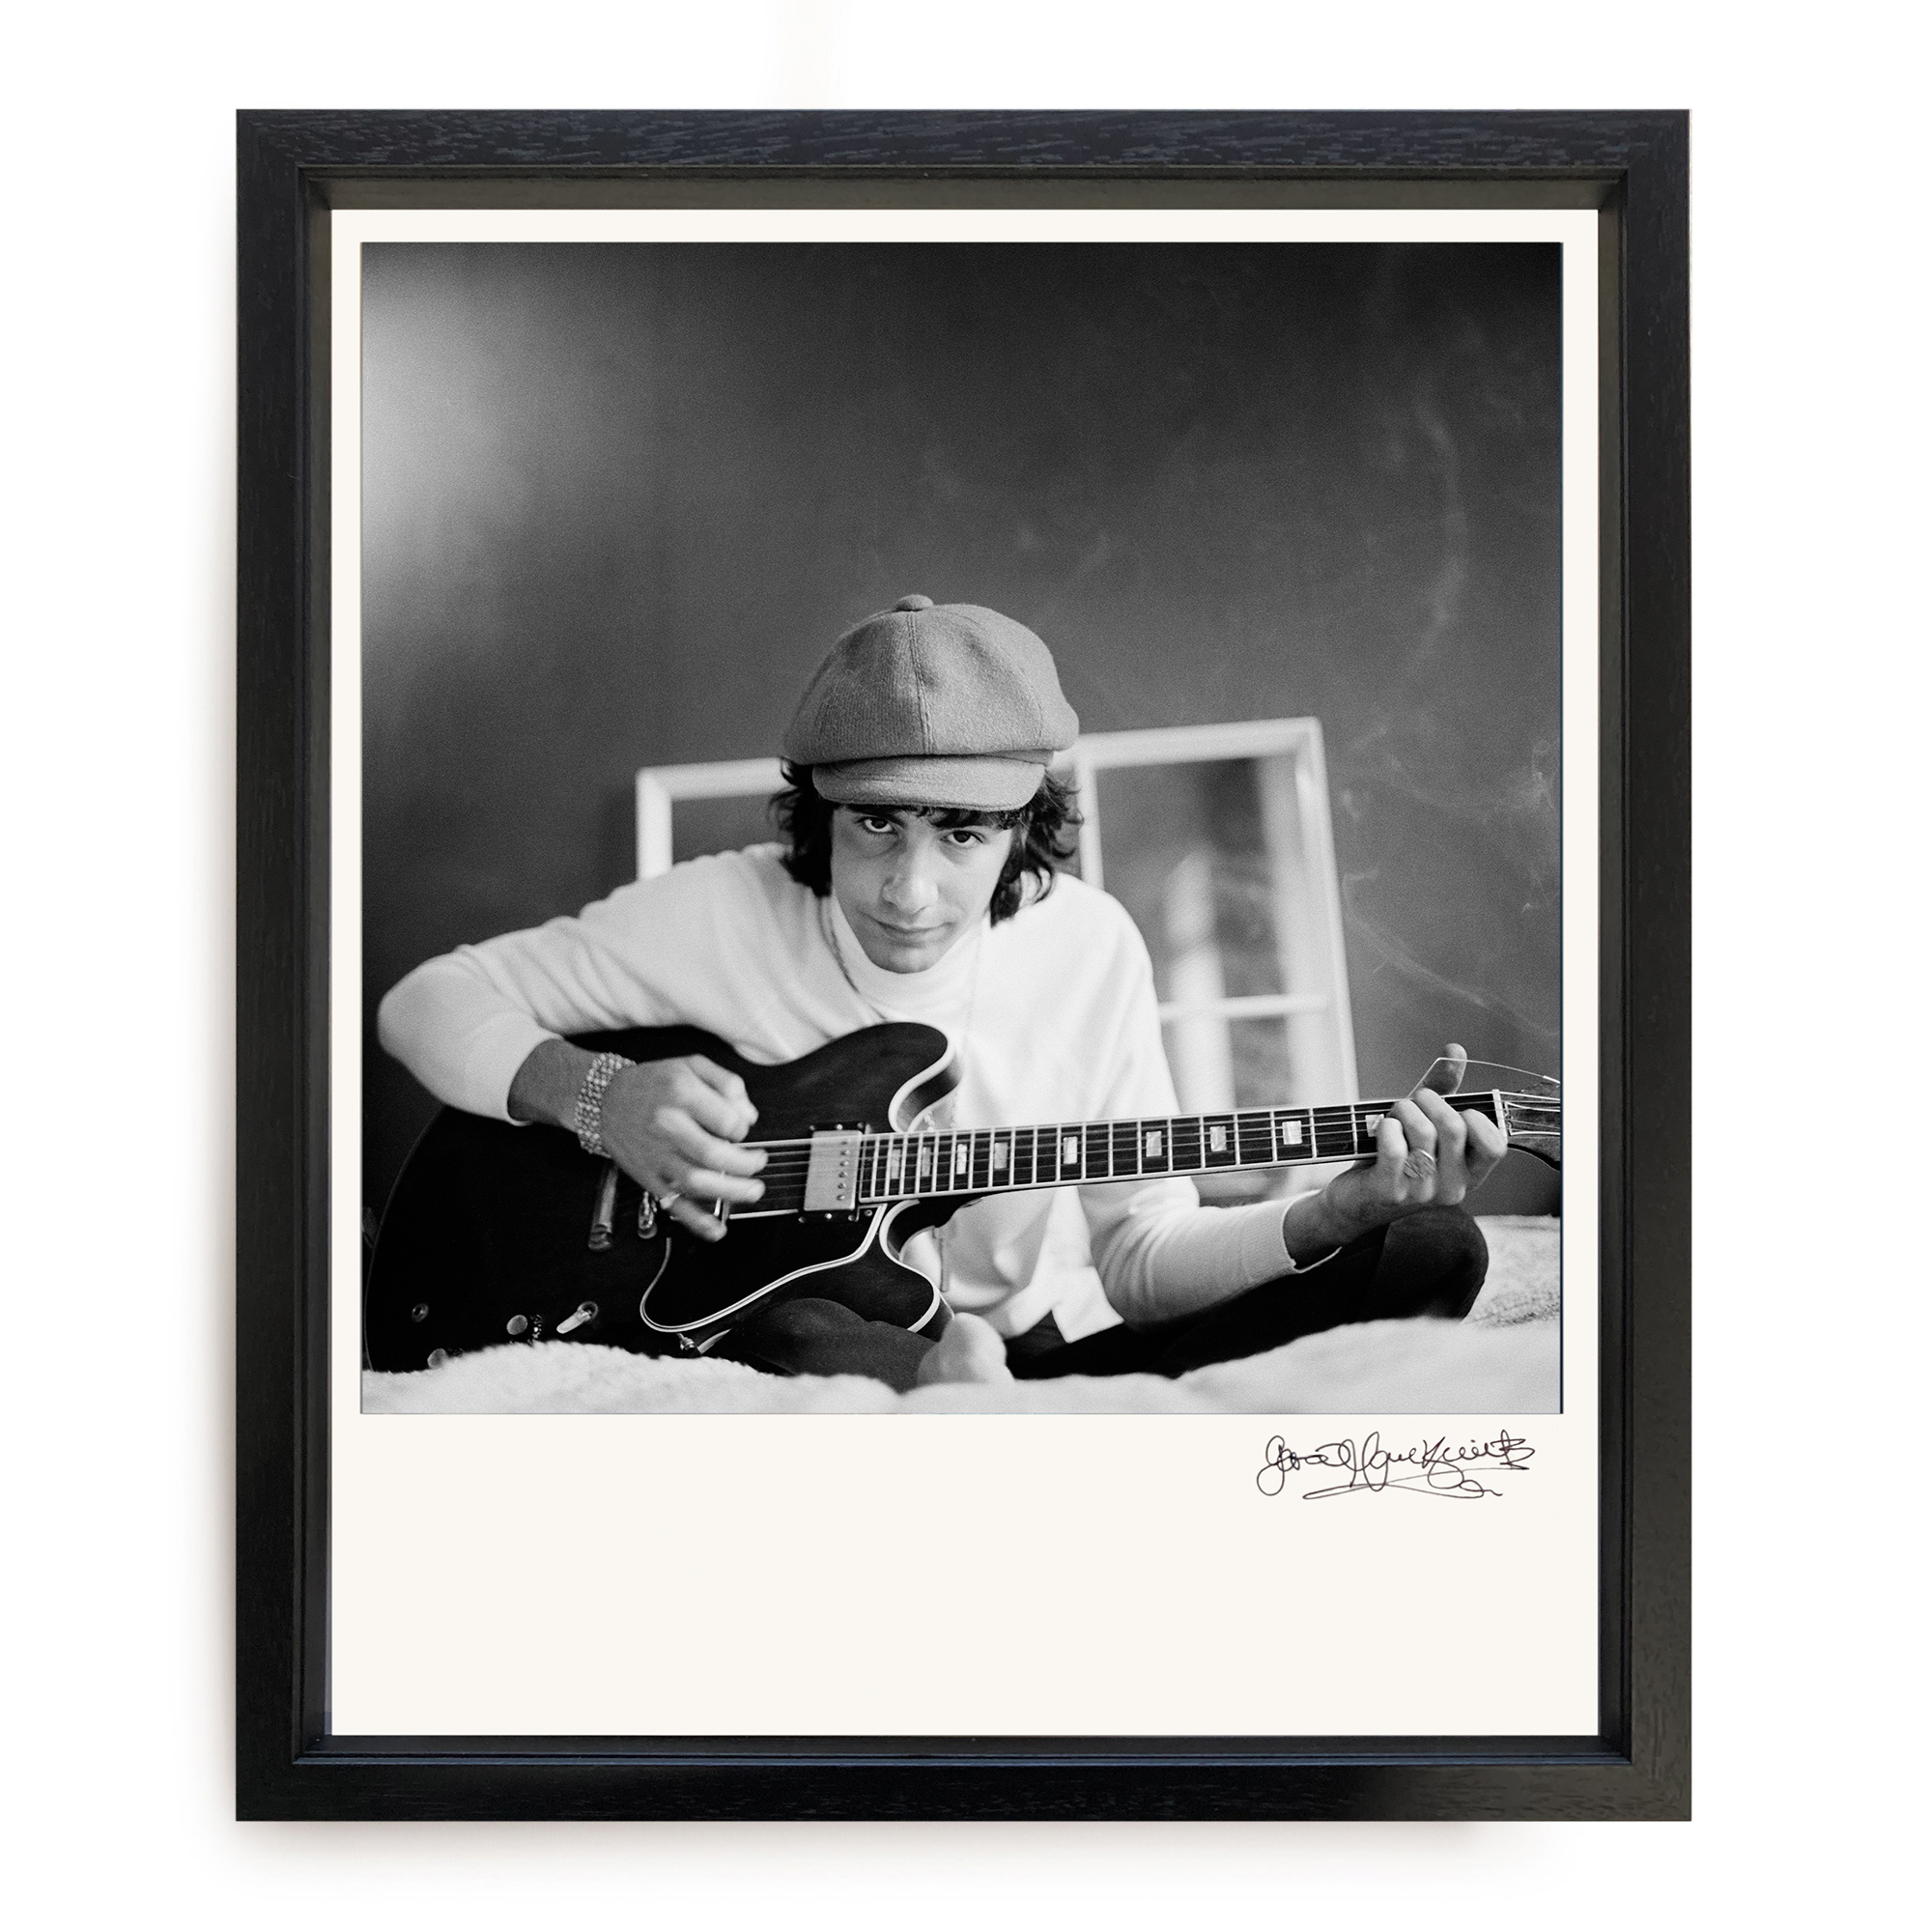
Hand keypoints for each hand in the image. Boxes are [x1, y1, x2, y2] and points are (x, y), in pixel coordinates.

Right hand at [599, 1055, 766, 1242]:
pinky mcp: (647, 1176)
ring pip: (697, 1181)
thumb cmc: (652, 1083)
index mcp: (681, 1093)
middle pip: (714, 1155)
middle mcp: (667, 1124)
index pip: (727, 1121)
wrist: (605, 1099)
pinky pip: (673, 1203)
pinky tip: (716, 1229)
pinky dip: (696, 1221)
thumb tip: (749, 1116)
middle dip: (745, 1165)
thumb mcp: (692, 1065)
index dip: (742, 1128)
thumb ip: (727, 1084)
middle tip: (757, 1163)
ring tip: (751, 1191)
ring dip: (730, 1192)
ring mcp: (656, 1154)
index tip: (740, 1130)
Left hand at [1283, 1043, 1506, 1258]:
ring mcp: (1422, 1193)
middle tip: (1412, 1101)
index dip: (1475, 1118)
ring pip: (1423, 1132)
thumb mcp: (1423, 1123)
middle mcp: (1453, 1188)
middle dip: (1428, 1100)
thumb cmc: (1395, 1157)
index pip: (1496, 1144)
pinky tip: (1382, 1130)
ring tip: (1393, 1115)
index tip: (1452, 1110)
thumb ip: (1444, 1090)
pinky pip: (1394, 1147)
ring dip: (1403, 1110)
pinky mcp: (1390, 1191)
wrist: (1353, 1199)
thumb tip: (1455, 1051)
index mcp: (1470, 1174)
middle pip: (1454, 1127)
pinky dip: (1386, 1128)